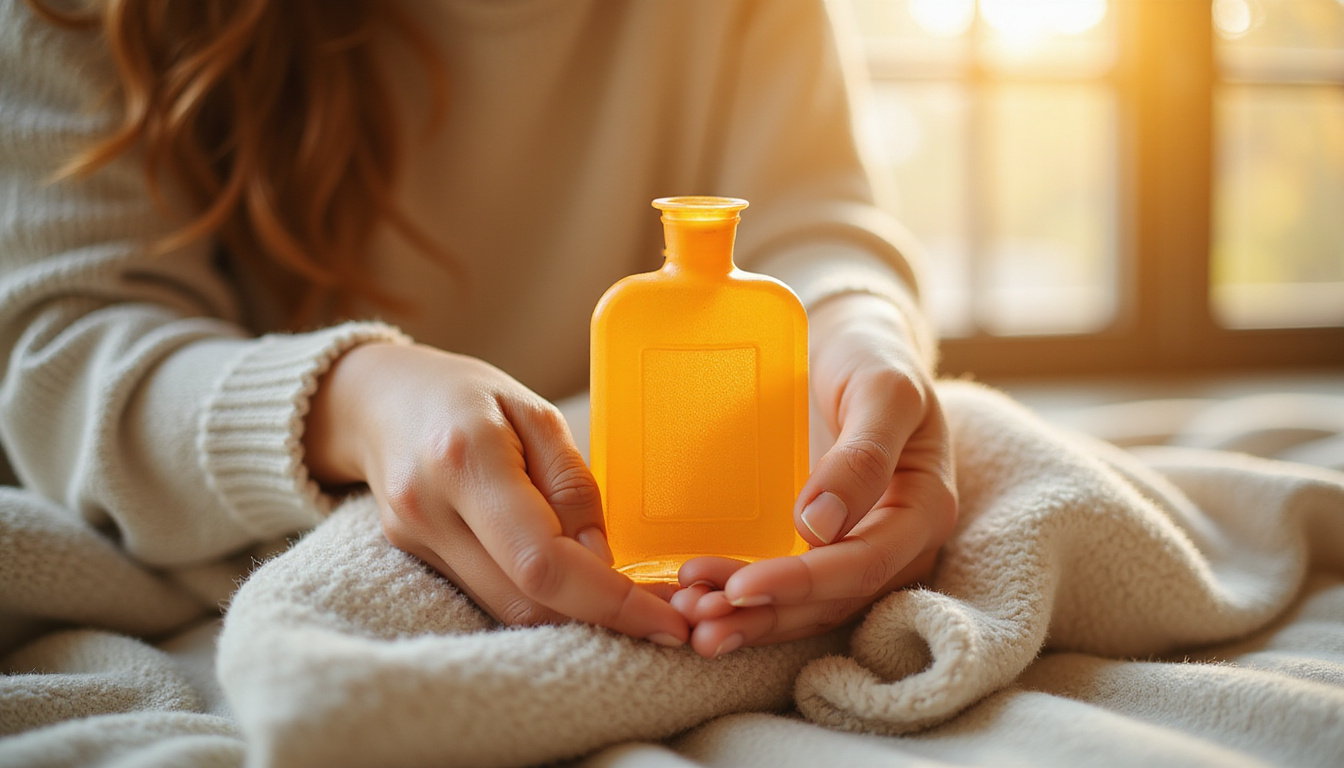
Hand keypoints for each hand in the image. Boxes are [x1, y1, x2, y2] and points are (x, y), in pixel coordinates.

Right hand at [304, 342, 688, 645]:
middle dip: (601, 616)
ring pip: (507, 610)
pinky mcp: (413, 558)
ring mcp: (414, 540)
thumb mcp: (534, 412)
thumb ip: (571, 485)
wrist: (376, 398)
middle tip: (664, 613)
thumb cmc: (465, 394)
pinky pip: (488, 596)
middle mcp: (430, 509)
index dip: (610, 601)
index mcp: (466, 458)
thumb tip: (603, 560)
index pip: (542, 560)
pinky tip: (572, 582)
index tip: (667, 621)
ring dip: (573, 614)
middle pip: (525, 600)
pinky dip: (538, 598)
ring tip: (626, 597)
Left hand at [674, 293, 956, 657]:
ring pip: (810, 607)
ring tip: (692, 624)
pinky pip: (790, 589)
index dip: (804, 583)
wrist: (849, 348)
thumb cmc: (870, 361)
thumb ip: (863, 454)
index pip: (865, 564)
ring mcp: (859, 551)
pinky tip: (701, 606)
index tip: (742, 587)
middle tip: (698, 618)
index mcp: (924, 509)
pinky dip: (747, 603)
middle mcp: (897, 544)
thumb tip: (821, 525)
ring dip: (752, 622)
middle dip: (767, 615)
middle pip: (834, 600)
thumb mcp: (882, 389)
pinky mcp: (821, 549)